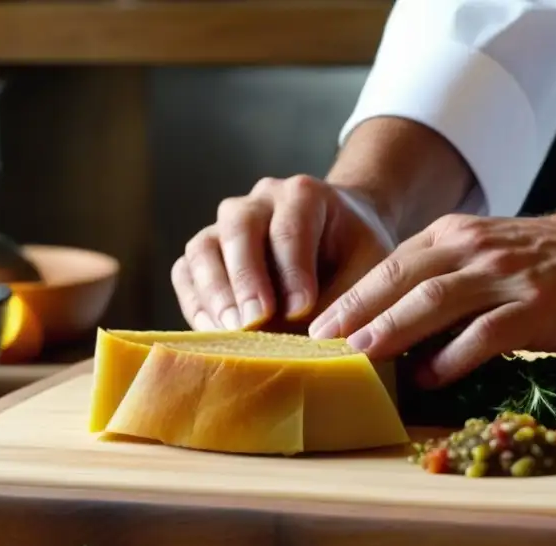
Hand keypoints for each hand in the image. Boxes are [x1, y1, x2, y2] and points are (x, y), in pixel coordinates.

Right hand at [171, 175, 389, 330]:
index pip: (290, 228)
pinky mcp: (208, 252)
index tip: (301, 310)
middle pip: (238, 229)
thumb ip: (345, 298)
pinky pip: (186, 272)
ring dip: (214, 292)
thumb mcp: (368, 267)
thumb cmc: (356, 252)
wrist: (342, 234)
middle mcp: (259, 202)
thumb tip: (318, 341)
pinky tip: (212, 333)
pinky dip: (195, 302)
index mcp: (303, 195)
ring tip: (230, 332)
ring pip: (203, 248)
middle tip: (255, 321)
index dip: (292, 271)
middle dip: (245, 278)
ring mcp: (227, 225)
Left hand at [308, 211, 555, 386]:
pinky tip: (428, 377)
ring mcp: (505, 276)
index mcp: (455, 235)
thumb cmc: (549, 259)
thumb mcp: (488, 252)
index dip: (351, 296)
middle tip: (319, 343)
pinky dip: (451, 358)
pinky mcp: (535, 307)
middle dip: (355, 312)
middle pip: (400, 279)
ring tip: (359, 357)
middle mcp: (473, 249)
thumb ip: (445, 277)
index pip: (390, 265)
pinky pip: (483, 334)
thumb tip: (396, 325)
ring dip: (391, 331)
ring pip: (433, 302)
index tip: (319, 325)